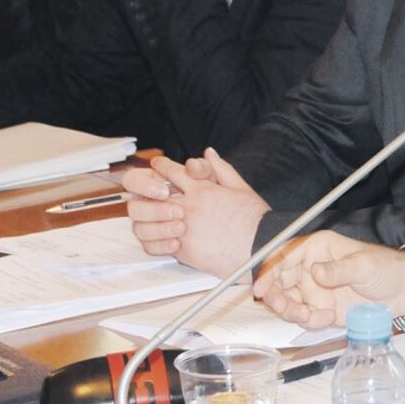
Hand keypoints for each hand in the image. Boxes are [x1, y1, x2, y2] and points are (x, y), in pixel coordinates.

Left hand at [126, 147, 269, 276]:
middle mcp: (190, 206)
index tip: (156, 168)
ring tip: (153, 219)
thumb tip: (209, 153)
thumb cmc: (254, 219)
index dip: (160, 167)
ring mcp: (184, 228)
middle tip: (146, 193)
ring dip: (147, 218)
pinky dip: (154, 241)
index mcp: (202, 189)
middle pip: (151, 194)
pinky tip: (162, 238)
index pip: (170, 171)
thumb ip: (221, 169)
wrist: (259, 246)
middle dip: (145, 191)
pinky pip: (156, 245)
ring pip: (147, 220)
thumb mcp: (240, 187)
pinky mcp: (183, 250)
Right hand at [253, 230, 404, 328]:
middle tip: (283, 307)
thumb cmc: (384, 268)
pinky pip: (304, 318)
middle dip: (275, 296)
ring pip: (287, 302)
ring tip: (309, 316)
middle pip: (278, 281)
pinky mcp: (321, 308)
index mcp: (317, 248)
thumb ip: (338, 270)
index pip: (283, 256)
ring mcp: (314, 290)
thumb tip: (314, 272)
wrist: (402, 291)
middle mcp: (310, 268)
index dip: (268, 270)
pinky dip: (310, 321)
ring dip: (290, 312)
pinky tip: (328, 317)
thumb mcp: (362, 266)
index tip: (260, 287)